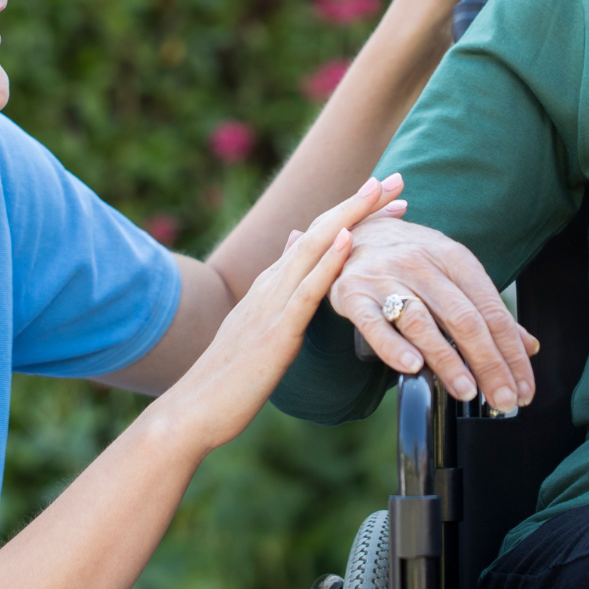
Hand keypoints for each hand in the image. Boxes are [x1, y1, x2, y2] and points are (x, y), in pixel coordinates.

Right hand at [157, 176, 404, 451]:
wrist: (193, 410)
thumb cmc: (230, 379)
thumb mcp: (258, 325)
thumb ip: (279, 288)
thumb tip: (295, 243)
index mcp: (270, 285)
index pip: (316, 237)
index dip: (351, 213)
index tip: (384, 195)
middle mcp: (271, 284)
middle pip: (319, 230)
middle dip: (359, 202)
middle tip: (396, 178)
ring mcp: (271, 305)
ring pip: (314, 248)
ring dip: (349, 216)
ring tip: (379, 191)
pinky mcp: (275, 332)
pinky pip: (306, 291)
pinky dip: (328, 262)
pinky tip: (348, 240)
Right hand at [330, 216, 537, 409]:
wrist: (357, 230)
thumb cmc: (413, 259)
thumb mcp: (454, 272)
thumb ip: (488, 310)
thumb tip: (528, 347)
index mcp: (454, 258)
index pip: (491, 311)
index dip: (511, 353)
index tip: (523, 388)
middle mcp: (422, 264)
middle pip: (462, 319)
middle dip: (488, 364)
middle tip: (502, 400)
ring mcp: (386, 278)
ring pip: (422, 323)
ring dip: (448, 361)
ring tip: (467, 391)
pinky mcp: (353, 295)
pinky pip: (374, 324)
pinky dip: (393, 347)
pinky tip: (412, 367)